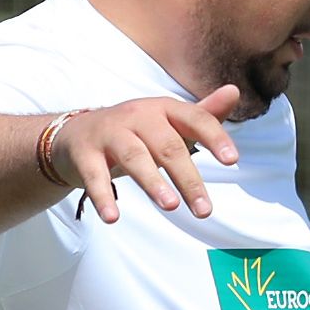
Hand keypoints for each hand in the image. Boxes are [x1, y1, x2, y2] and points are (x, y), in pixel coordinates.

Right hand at [48, 89, 243, 223]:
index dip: (214, 137)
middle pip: (167, 146)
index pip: (194, 119)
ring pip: (134, 157)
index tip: (232, 160)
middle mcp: (137, 116)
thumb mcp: (168, 122)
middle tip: (204, 210)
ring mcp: (109, 132)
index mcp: (163, 109)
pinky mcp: (84, 152)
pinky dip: (103, 196)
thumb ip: (202, 115)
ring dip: (153, 182)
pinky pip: (95, 175)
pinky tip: (113, 218)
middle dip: (188, 178)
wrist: (75, 133)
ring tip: (170, 206)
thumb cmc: (134, 132)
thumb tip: (234, 91)